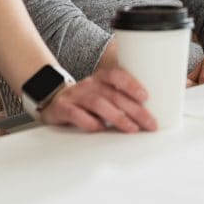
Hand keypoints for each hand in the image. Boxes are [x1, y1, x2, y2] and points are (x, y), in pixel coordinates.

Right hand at [39, 67, 156, 132]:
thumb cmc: (87, 99)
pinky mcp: (63, 108)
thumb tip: (150, 112)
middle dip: (134, 110)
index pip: (117, 75)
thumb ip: (122, 98)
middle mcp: (89, 84)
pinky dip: (89, 122)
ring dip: (117, 116)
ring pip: (98, 103)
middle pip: (113, 94)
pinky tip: (100, 128)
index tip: (145, 96)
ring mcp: (76, 96)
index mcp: (101, 78)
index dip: (131, 84)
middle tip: (149, 123)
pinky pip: (76, 114)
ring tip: (131, 128)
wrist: (54, 99)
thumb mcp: (104, 92)